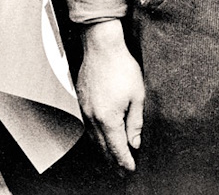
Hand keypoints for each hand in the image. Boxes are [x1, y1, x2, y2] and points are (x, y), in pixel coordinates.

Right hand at [77, 20, 144, 173]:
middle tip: (122, 171)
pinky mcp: (81, 101)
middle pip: (102, 147)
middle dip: (113, 161)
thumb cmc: (121, 67)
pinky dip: (96, 137)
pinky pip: (88, 126)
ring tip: (112, 159)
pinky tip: (101, 137)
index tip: (131, 170)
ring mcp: (84, 109)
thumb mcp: (137, 96)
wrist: (100, 47)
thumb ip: (135, 122)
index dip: (125, 161)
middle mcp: (92, 117)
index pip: (117, 148)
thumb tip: (134, 142)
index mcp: (108, 118)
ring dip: (103, 150)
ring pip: (93, 138)